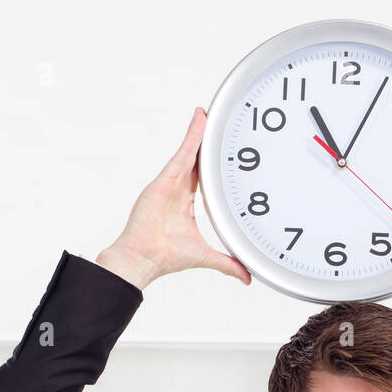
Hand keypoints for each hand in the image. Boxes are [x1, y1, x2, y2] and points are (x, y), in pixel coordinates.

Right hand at [99, 107, 251, 287]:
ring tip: (209, 113)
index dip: (212, 163)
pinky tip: (201, 120)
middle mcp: (178, 190)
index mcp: (185, 203)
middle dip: (205, 143)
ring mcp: (171, 182)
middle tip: (217, 123)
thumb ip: (227, 263)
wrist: (144, 258)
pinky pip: (183, 153)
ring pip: (190, 152)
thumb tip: (247, 277)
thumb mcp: (205, 256)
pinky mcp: (165, 179)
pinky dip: (192, 136)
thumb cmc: (165, 255)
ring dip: (200, 133)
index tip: (223, 152)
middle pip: (196, 160)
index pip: (202, 177)